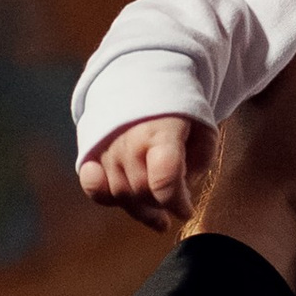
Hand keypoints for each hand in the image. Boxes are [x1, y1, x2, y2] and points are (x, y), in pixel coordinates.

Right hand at [81, 113, 217, 232]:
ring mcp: (107, 148)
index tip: (187, 210)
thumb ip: (200, 161)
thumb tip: (183, 189)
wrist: (140, 81)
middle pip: (143, 191)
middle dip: (162, 205)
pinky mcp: (91, 154)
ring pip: (120, 195)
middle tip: (174, 205)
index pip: (164, 178)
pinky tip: (125, 201)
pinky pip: (95, 189)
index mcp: (160, 131)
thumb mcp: (203, 128)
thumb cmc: (176, 110)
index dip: (177, 202)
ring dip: (141, 209)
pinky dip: (107, 199)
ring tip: (157, 213)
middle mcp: (129, 141)